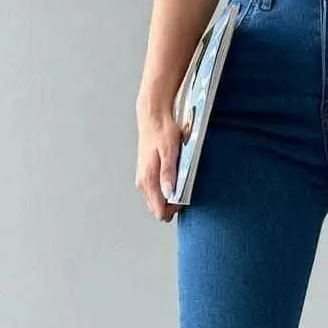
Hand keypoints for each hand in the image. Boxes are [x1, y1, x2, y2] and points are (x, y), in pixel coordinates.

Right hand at [135, 103, 181, 222]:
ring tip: (179, 181)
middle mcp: (143, 183)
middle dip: (172, 205)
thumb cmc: (162, 131)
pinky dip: (166, 190)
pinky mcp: (146, 176)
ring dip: (169, 198)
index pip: (159, 210)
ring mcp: (143, 180)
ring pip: (157, 202)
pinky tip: (174, 178)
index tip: (183, 198)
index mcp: (148, 179)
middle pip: (158, 209)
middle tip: (183, 189)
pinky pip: (156, 192)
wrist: (152, 117)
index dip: (173, 209)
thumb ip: (168, 173)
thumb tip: (169, 193)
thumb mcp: (169, 151)